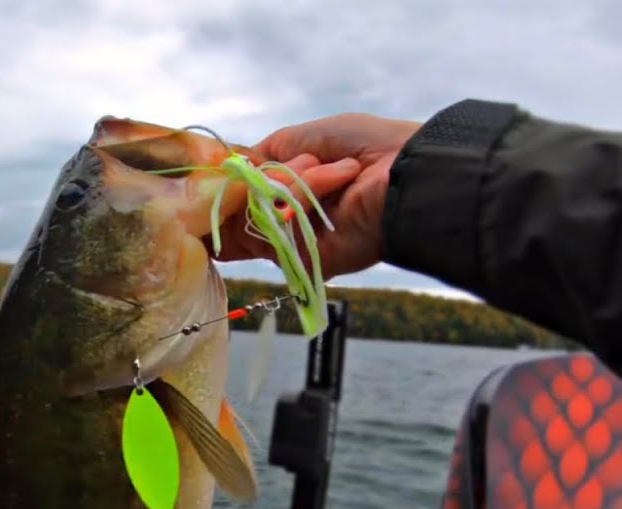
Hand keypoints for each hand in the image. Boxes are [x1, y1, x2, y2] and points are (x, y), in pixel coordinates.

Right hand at [212, 112, 421, 279]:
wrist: (406, 170)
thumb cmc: (364, 145)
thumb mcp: (302, 137)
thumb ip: (261, 156)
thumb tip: (228, 169)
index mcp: (283, 195)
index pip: (234, 205)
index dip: (223, 192)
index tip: (215, 178)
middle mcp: (284, 223)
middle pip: (234, 213)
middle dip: (264, 178)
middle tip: (306, 162)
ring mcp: (293, 243)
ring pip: (253, 215)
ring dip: (294, 180)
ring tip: (335, 170)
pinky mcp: (304, 259)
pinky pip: (279, 226)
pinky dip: (307, 192)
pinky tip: (340, 181)